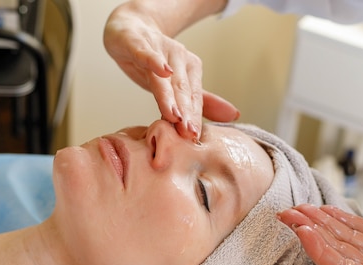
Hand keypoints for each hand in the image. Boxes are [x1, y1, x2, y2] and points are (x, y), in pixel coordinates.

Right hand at [103, 2, 239, 139]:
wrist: (129, 28)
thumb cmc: (152, 62)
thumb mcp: (174, 85)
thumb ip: (201, 101)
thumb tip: (233, 115)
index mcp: (190, 70)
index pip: (193, 99)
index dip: (194, 118)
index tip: (195, 138)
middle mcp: (178, 59)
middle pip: (182, 90)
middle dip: (186, 112)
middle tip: (190, 133)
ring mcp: (158, 50)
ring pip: (164, 77)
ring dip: (170, 96)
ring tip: (175, 115)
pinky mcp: (137, 42)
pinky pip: (145, 53)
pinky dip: (154, 61)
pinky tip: (163, 70)